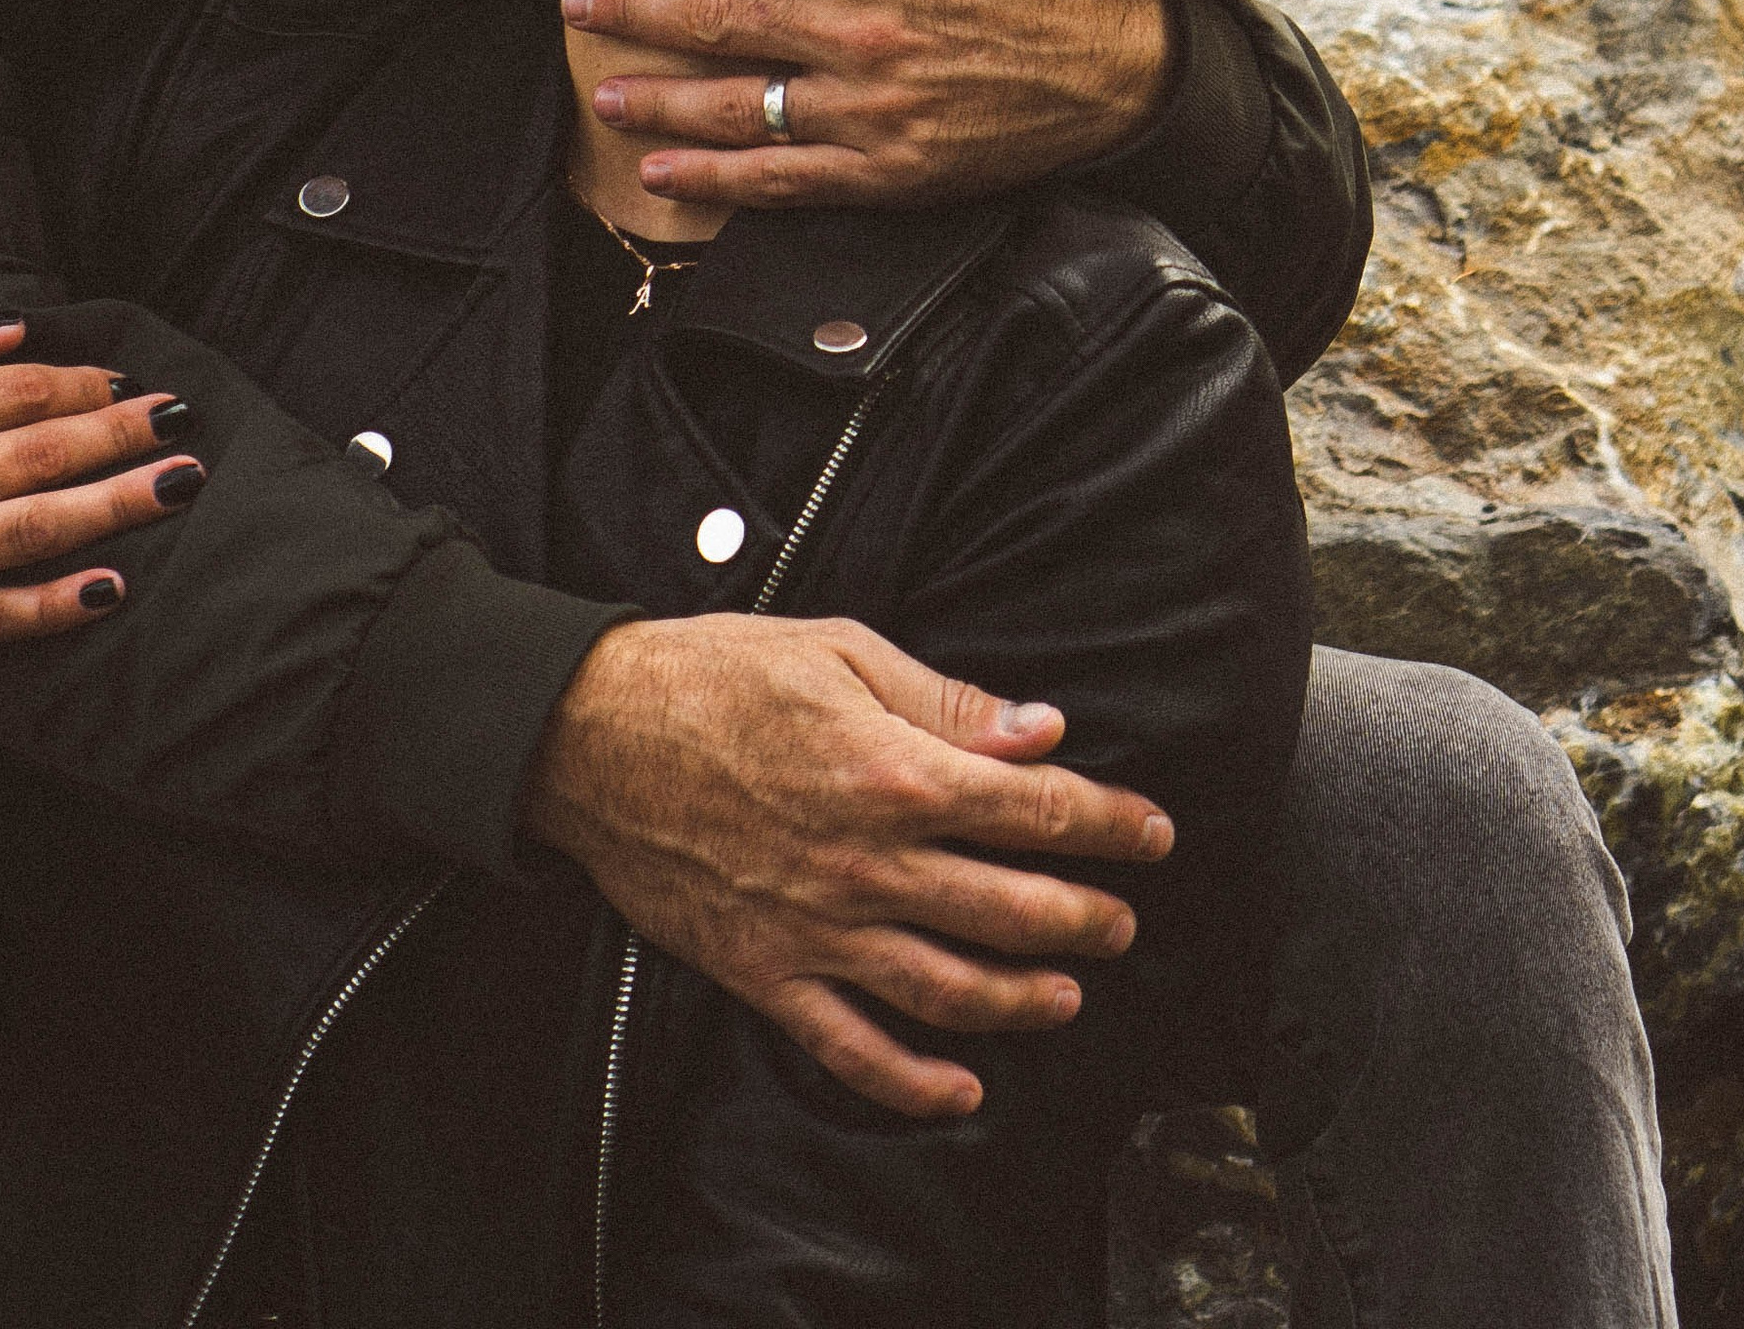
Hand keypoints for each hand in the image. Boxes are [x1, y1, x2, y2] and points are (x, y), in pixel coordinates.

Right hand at [0, 306, 202, 660]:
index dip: (83, 386)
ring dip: (113, 509)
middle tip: (186, 424)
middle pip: (36, 457)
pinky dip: (49, 607)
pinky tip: (108, 589)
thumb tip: (16, 326)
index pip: (13, 394)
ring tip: (178, 487)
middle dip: (121, 438)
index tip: (132, 383)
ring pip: (26, 533)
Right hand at [521, 612, 1170, 1117]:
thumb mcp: (840, 652)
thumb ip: (947, 701)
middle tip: (1122, 920)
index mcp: (897, 771)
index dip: (1107, 823)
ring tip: (1068, 996)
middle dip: (1084, 916)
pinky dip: (911, 1082)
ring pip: (948, 989)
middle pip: (1010, 908)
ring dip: (1022, 1000)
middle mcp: (870, 863)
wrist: (591, 735)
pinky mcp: (765, 973)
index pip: (1035, 810)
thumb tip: (1043, 731)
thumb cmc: (715, 673)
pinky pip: (850, 1048)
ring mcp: (819, 929)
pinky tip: (961, 1091)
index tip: (1152, 832)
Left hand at [563, 0, 1172, 208]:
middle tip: (571, 1)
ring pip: (733, 104)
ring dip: (655, 95)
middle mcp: (857, 28)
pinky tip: (661, 168)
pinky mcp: (887, 170)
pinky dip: (713, 178)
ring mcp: (868, 106)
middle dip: (630, 6)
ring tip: (601, 84)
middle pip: (713, 16)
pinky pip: (780, 178)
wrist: (1121, 61)